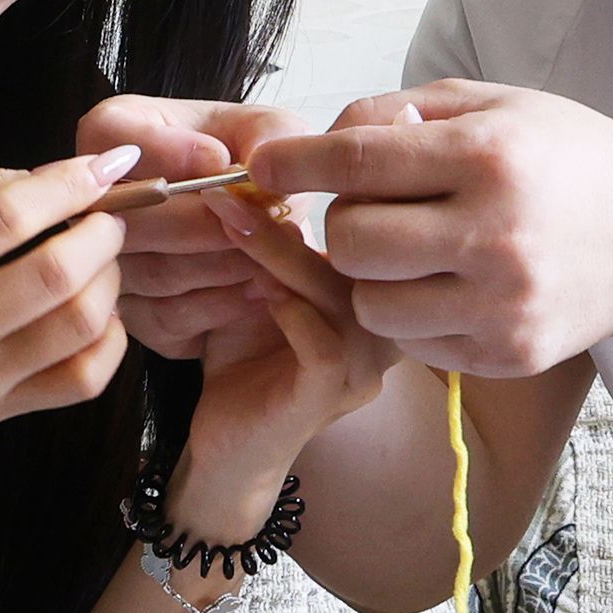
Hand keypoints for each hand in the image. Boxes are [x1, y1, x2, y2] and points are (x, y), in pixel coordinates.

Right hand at [0, 153, 137, 477]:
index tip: (103, 165)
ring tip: (102, 261)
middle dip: (102, 230)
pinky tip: (98, 316)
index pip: (4, 217)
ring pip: (78, 324)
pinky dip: (109, 340)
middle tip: (107, 216)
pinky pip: (81, 380)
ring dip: (110, 279)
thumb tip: (43, 177)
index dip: (67, 183)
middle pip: (55, 270)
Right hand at [75, 94, 304, 358]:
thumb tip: (230, 167)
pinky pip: (169, 317)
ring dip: (223, 264)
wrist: (271, 230)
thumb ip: (267, 136)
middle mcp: (97, 201)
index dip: (162, 150)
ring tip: (272, 251)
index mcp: (117, 134)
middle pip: (126, 216)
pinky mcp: (133, 316)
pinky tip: (261, 286)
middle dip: (202, 222)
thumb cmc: (261, 168)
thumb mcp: (275, 135)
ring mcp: (106, 263)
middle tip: (257, 220)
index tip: (221, 159)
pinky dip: (223, 304)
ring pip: (154, 271)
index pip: (108, 134)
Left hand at [162, 195, 409, 532]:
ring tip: (231, 224)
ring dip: (281, 255)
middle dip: (293, 216)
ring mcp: (363, 367)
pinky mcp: (329, 397)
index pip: (373, 233)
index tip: (263, 166)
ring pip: (342, 297)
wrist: (226, 446)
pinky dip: (292, 312)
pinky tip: (259, 293)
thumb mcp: (257, 283)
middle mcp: (385, 330)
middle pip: (361, 259)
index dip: (326, 195)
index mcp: (378, 296)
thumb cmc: (243, 359)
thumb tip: (259, 176)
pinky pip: (327, 346)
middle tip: (234, 188)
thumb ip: (271, 240)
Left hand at [249, 80, 612, 378]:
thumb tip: (316, 143)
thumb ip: (397, 112)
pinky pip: (413, 343)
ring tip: (409, 252)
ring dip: (373, 278)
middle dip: (344, 222)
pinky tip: (445, 286)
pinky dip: (413, 314)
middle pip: (353, 241)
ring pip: (372, 304)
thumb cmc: (562, 157)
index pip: (357, 162)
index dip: (295, 163)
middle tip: (372, 210)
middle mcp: (495, 234)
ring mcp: (503, 304)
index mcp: (488, 157)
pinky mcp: (508, 354)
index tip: (263, 163)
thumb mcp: (490, 104)